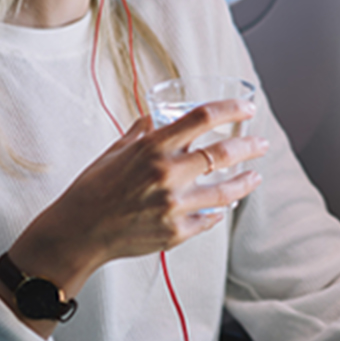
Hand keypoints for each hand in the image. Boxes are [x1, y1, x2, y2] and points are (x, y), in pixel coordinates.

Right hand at [5, 98, 267, 300]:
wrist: (79, 231)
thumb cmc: (92, 189)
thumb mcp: (114, 152)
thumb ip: (139, 134)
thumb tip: (153, 120)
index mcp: (152, 148)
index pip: (202, 118)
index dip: (230, 109)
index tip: (247, 108)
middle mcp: (168, 174)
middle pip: (224, 153)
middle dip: (249, 146)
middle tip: (261, 144)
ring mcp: (174, 205)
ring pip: (226, 192)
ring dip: (245, 182)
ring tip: (255, 177)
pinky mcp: (176, 232)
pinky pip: (207, 219)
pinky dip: (216, 213)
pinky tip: (222, 208)